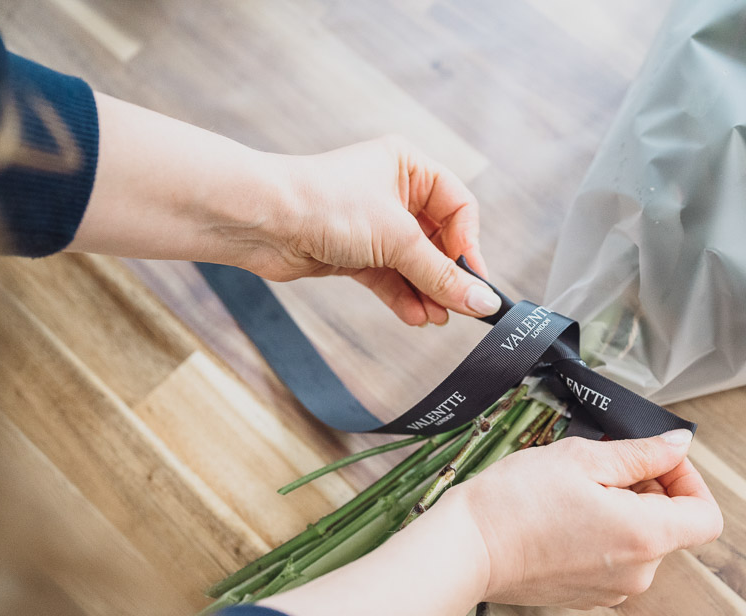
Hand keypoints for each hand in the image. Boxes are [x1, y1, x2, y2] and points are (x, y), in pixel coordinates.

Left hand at [254, 135, 498, 325]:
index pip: (459, 208)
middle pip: (439, 241)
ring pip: (414, 264)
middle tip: (460, 307)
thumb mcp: (396, 239)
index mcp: (409, 167)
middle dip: (447, 276)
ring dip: (427, 292)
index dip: (469, 245)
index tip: (473, 280)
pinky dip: (403, 297)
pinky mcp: (354, 253)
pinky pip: (390, 278)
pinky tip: (415, 316)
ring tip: (437, 318)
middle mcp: (394, 192)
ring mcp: (373, 225)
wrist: (262, 221)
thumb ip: (442, 274)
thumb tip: (483, 301)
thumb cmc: (325, 204)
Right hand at [450, 429, 722, 608]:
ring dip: (622, 508)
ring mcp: (612, 589)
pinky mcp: (587, 596)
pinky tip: (565, 513)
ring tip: (578, 487)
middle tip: (604, 462)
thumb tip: (678, 444)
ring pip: (641, 540)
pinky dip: (602, 531)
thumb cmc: (516, 503)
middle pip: (671, 525)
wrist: (466, 549)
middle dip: (647, 487)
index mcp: (645, 537)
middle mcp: (637, 573)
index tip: (658, 460)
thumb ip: (641, 452)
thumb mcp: (583, 458)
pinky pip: (614, 558)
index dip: (690, 480)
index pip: (706, 515)